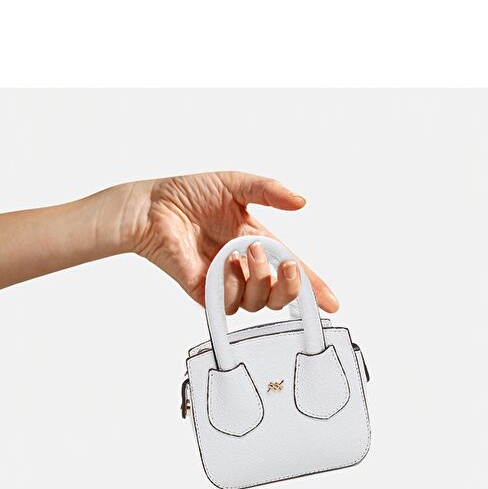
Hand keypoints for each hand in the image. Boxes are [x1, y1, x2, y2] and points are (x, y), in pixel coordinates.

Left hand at [123, 171, 338, 313]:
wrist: (153, 207)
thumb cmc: (188, 194)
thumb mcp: (236, 185)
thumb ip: (269, 192)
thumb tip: (301, 201)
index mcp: (258, 244)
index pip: (292, 271)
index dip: (313, 288)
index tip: (332, 303)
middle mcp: (246, 268)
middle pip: (280, 296)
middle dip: (291, 286)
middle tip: (285, 265)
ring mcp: (226, 283)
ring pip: (258, 303)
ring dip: (259, 278)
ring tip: (243, 252)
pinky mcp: (206, 293)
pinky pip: (230, 303)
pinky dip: (233, 284)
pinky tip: (224, 263)